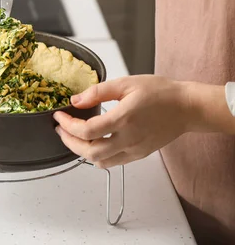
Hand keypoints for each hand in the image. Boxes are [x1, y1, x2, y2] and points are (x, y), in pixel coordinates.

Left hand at [52, 75, 201, 168]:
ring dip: (81, 151)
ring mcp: (134, 150)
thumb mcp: (126, 83)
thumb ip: (97, 92)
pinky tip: (92, 143)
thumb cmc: (160, 93)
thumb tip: (75, 101)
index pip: (87, 131)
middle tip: (61, 129)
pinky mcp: (139, 155)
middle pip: (89, 151)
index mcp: (124, 119)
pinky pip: (113, 162)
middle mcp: (129, 139)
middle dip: (69, 141)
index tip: (59, 116)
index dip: (68, 125)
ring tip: (73, 136)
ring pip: (99, 161)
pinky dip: (97, 156)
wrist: (187, 107)